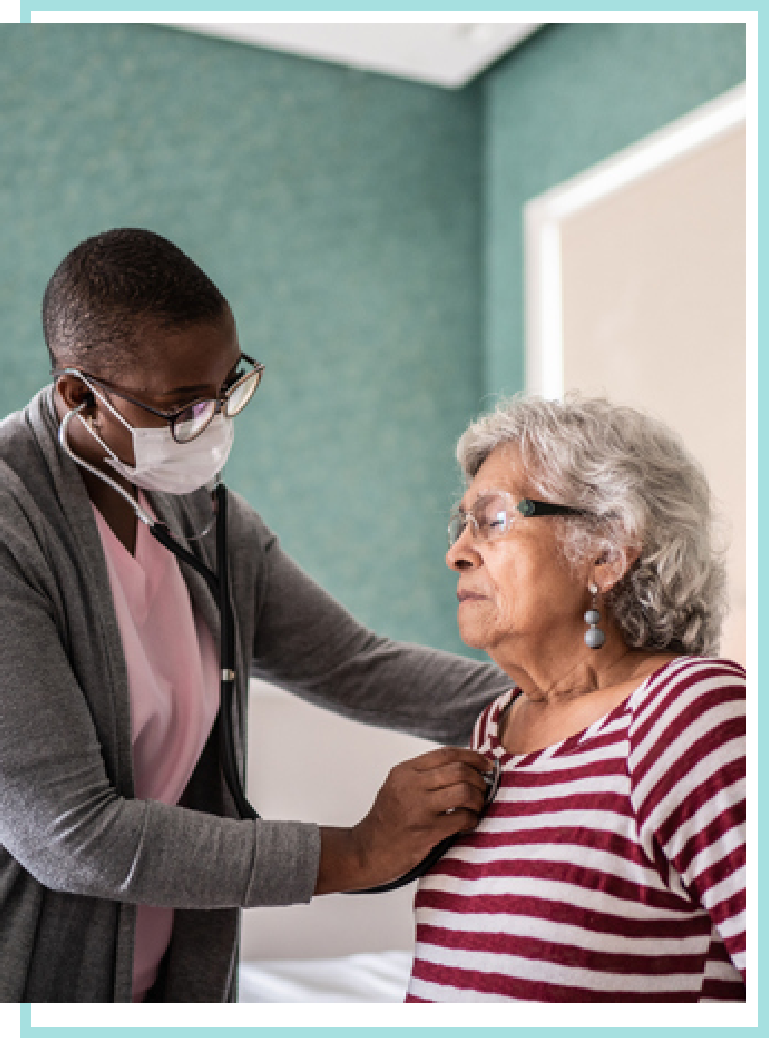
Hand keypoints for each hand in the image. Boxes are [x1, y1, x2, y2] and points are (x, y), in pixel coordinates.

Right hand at [314, 746, 493, 894]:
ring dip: (478, 799)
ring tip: (477, 806)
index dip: (472, 756)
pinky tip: (468, 822)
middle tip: (483, 788)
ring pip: (464, 791)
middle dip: (479, 779)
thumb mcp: (398, 786)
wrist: (367, 851)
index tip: (486, 764)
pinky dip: (472, 819)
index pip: (446, 754)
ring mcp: (419, 809)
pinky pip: (462, 818)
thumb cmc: (387, 820)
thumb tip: (463, 767)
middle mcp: (411, 785)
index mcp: (405, 771)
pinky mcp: (427, 831)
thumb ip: (424, 775)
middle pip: (459, 771)